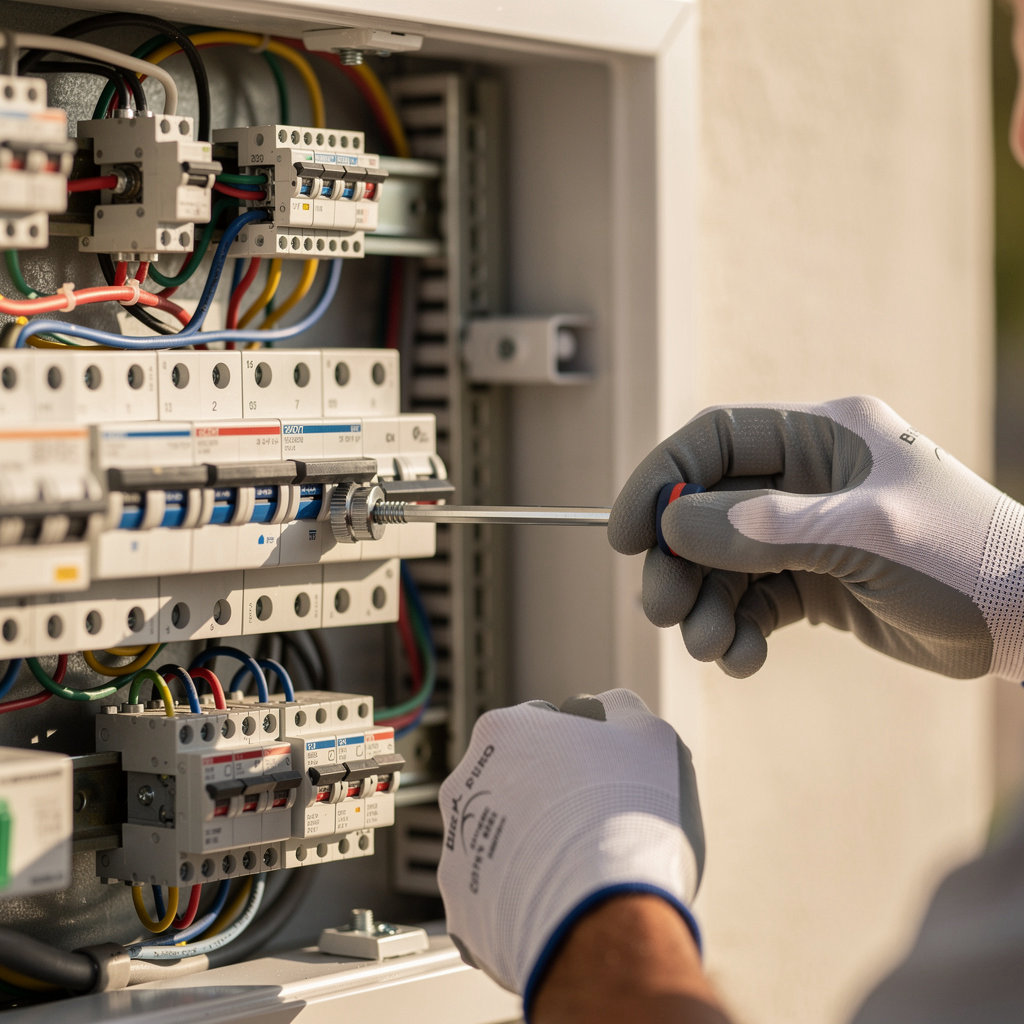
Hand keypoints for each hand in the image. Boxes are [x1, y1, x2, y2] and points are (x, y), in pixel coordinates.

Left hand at [437, 689, 703, 1009]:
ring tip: (582, 869)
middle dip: (550, 796)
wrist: (605, 919)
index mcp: (502, 730)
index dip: (584, 747)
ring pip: (502, 841)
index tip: (606, 772)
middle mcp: (466, 785)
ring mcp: (459, 851)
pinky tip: (562, 904)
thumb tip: (612, 710)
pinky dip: (524, 901)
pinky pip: (497, 899)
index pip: (545, 725)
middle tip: (597, 819)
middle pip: (515, 781)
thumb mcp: (650, 735)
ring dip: (534, 848)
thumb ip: (623, 712)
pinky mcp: (464, 910)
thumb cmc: (629, 821)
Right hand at [608, 396, 1023, 679]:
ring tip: (713, 647)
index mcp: (821, 437)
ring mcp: (808, 532)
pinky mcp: (816, 581)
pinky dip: (739, 630)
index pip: (715, 439)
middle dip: (678, 560)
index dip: (659, 479)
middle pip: (707, 508)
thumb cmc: (966, 560)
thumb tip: (674, 522)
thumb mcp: (865, 534)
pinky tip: (747, 658)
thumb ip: (764, 527)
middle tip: (664, 610)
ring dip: (706, 606)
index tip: (623, 535)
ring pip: (722, 562)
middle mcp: (806, 479)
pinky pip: (752, 601)